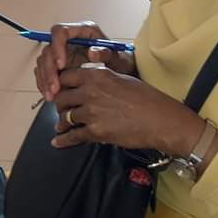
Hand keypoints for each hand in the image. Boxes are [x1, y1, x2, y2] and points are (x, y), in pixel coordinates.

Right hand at [34, 21, 136, 101]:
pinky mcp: (58, 64)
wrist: (122, 73)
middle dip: (49, 69)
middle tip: (55, 88)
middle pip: (49, 49)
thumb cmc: (121, 62)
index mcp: (84, 31)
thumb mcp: (119, 59)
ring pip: (44, 61)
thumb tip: (93, 52)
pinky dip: (44, 83)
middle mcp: (71, 39)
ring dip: (45, 79)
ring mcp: (63, 51)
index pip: (61, 32)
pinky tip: (50, 95)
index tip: (61, 66)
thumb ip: (107, 54)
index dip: (58, 47)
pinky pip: (44, 71)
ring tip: (52, 96)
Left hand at [52, 64, 203, 156]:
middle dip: (60, 105)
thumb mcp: (123, 79)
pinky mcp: (95, 131)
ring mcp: (91, 112)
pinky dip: (63, 140)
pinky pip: (72, 136)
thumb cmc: (146, 98)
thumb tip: (89, 83)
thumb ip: (102, 79)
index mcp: (97, 75)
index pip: (66, 77)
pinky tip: (58, 142)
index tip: (61, 90)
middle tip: (62, 109)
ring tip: (62, 126)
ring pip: (65, 117)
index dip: (61, 84)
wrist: (159, 120)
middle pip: (61, 98)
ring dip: (63, 122)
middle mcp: (90, 91)